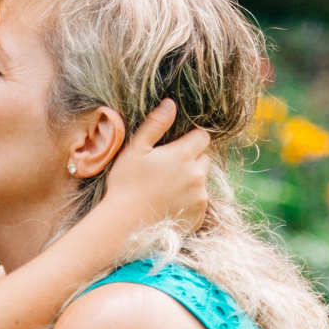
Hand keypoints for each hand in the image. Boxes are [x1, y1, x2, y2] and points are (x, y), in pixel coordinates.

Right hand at [98, 98, 208, 234]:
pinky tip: (169, 204)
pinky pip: (200, 202)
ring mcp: (200, 197)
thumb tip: (171, 104)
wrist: (124, 225)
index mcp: (183, 155)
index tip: (176, 147)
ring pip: (202, 182)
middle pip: (205, 159)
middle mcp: (197, 175)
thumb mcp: (135, 149)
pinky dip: (189, 201)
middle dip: (192, 161)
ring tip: (166, 189)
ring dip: (191, 182)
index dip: (191, 139)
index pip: (203, 137)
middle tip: (168, 169)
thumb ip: (155, 124)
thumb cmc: (126, 184)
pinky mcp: (198, 216)